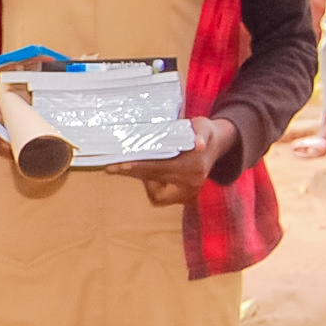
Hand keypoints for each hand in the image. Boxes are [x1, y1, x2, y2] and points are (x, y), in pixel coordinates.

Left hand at [106, 116, 237, 204]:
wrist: (216, 147)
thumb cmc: (204, 133)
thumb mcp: (204, 126)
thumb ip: (201, 133)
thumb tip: (199, 144)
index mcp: (194, 168)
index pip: (159, 169)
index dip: (138, 167)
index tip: (118, 166)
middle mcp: (191, 185)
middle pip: (153, 181)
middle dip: (132, 173)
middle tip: (110, 166)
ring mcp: (188, 194)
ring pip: (155, 193)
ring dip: (142, 178)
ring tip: (130, 164)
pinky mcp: (183, 199)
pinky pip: (159, 196)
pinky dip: (150, 184)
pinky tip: (145, 170)